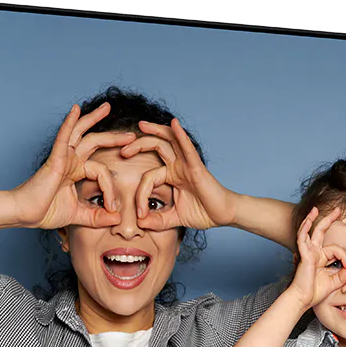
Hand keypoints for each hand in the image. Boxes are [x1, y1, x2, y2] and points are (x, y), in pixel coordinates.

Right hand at [12, 103, 136, 229]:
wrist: (25, 214)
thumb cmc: (45, 212)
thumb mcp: (78, 215)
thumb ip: (97, 217)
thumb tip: (117, 219)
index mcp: (76, 172)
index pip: (101, 170)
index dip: (110, 188)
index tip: (113, 207)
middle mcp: (70, 161)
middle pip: (94, 142)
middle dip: (114, 138)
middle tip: (132, 135)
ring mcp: (62, 158)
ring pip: (81, 133)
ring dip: (94, 119)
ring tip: (107, 107)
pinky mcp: (55, 159)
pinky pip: (64, 137)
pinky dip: (70, 122)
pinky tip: (76, 109)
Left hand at [119, 119, 236, 231]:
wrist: (223, 216)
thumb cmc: (203, 213)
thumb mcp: (173, 219)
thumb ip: (157, 221)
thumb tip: (140, 223)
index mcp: (171, 176)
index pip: (148, 177)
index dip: (140, 194)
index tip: (139, 213)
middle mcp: (178, 166)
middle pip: (156, 147)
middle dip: (138, 145)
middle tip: (122, 150)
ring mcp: (187, 164)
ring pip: (169, 141)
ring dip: (155, 131)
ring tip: (141, 125)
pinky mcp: (197, 167)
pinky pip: (187, 148)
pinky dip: (180, 135)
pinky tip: (173, 123)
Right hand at [289, 207, 345, 311]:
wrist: (304, 299)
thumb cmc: (316, 292)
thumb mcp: (336, 281)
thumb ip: (344, 273)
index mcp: (321, 258)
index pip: (336, 249)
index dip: (344, 257)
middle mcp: (314, 253)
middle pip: (321, 231)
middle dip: (329, 220)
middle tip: (337, 210)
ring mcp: (308, 252)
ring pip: (311, 232)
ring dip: (312, 219)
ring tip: (315, 209)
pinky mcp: (304, 255)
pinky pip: (303, 238)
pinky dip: (305, 229)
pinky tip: (308, 220)